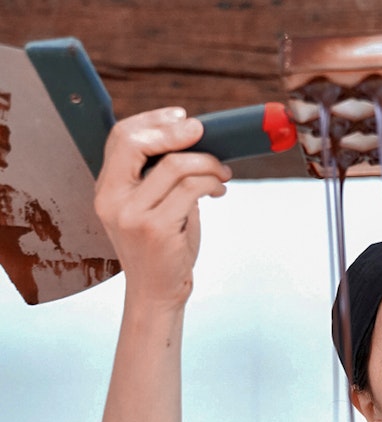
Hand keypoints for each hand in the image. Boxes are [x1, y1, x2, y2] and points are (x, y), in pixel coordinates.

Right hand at [94, 108, 231, 307]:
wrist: (158, 292)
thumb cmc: (163, 247)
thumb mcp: (153, 206)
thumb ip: (161, 177)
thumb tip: (194, 139)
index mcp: (106, 189)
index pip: (121, 137)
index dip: (153, 120)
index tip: (182, 117)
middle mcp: (112, 198)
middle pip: (138, 142)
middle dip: (177, 132)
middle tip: (205, 134)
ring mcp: (131, 214)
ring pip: (176, 165)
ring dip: (208, 163)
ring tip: (222, 173)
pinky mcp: (156, 228)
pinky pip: (192, 189)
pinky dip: (212, 183)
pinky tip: (219, 190)